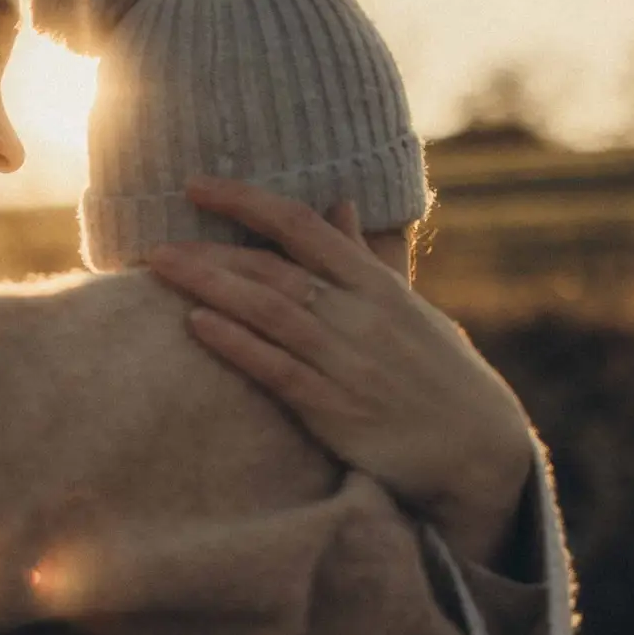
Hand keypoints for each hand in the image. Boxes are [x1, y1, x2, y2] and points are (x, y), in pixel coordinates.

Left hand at [146, 175, 534, 568]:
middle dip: (211, 252)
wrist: (479, 449)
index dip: (246, 200)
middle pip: (274, 269)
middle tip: (154, 243)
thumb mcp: (408, 307)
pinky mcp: (338, 410)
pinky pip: (279, 370)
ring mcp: (349, 361)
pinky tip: (196, 326)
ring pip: (270, 312)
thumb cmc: (438, 375)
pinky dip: (237, 345)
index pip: (302, 226)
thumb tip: (339, 205)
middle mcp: (361, 315)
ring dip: (211, 287)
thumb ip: (365, 260)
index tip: (196, 186)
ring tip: (159, 269)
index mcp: (376, 284)